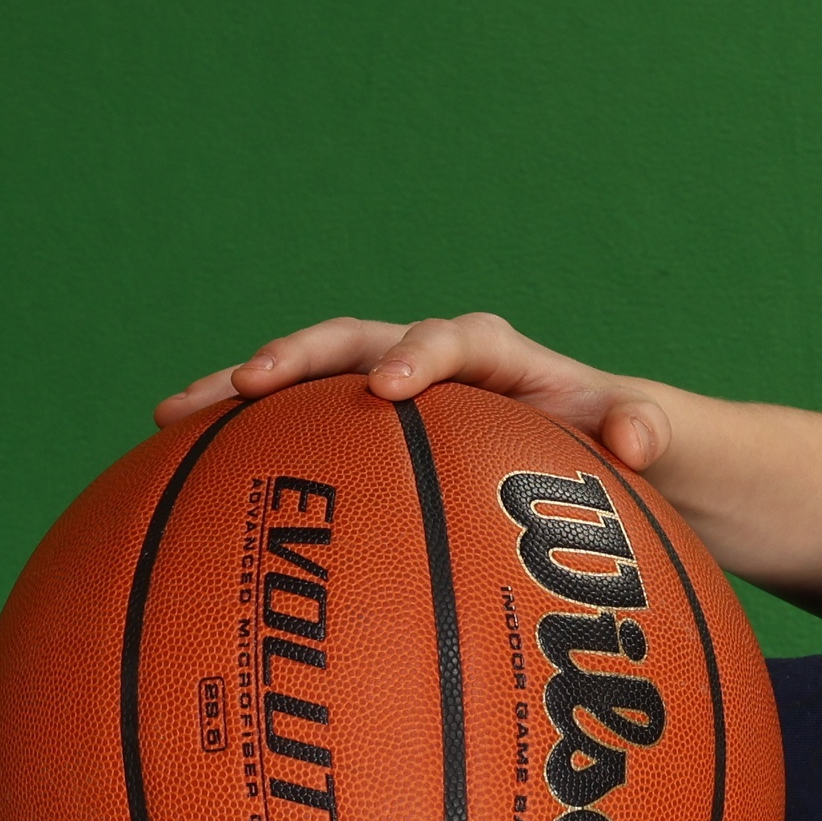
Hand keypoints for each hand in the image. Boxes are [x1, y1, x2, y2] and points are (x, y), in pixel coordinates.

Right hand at [154, 312, 679, 475]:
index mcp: (500, 358)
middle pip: (352, 342)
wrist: (610, 446)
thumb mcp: (651, 438)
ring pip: (310, 383)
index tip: (390, 387)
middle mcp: (435, 361)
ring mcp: (392, 393)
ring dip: (242, 395)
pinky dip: (250, 446)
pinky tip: (185, 481)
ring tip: (170, 417)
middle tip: (243, 386)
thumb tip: (638, 436)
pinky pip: (303, 432)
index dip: (419, 355)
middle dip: (296, 358)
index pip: (454, 339)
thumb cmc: (626, 444)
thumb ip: (646, 429)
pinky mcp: (368, 431)